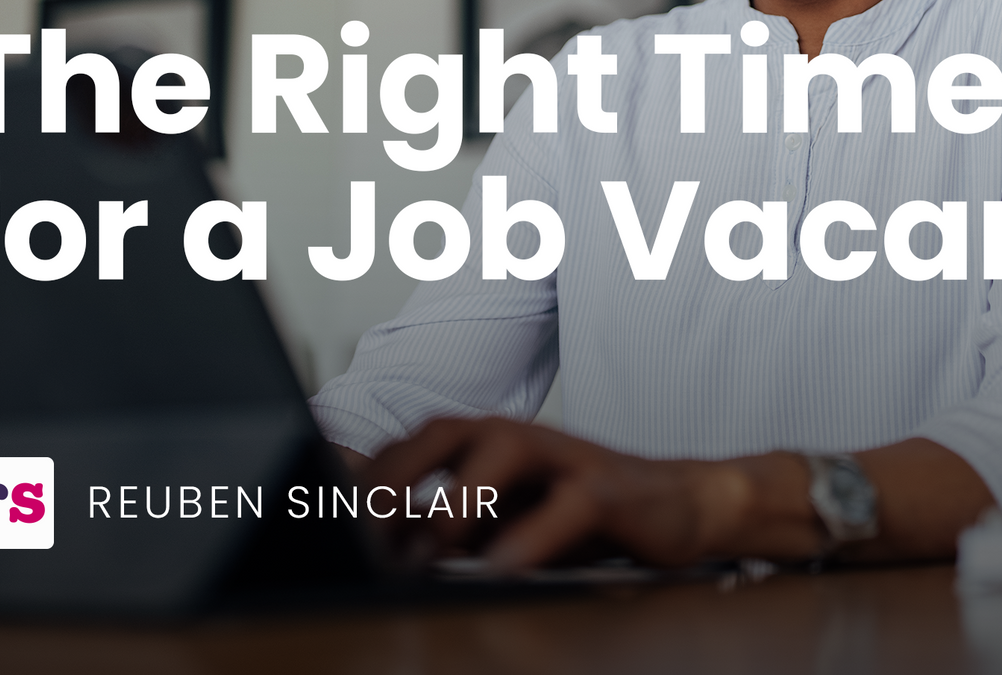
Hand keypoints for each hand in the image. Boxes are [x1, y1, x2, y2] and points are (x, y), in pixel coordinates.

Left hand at [362, 417, 821, 570]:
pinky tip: (502, 568)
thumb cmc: (583, 515)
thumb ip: (449, 525)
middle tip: (363, 530)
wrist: (678, 506)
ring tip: (430, 548)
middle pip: (444, 433)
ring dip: (458, 498)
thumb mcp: (504, 521)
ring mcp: (564, 457)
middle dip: (397, 477)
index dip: (364, 477)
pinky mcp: (607, 489)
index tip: (324, 515)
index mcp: (486, 442)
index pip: (410, 445)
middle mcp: (519, 438)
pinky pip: (565, 506)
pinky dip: (530, 537)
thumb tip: (381, 546)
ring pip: (501, 451)